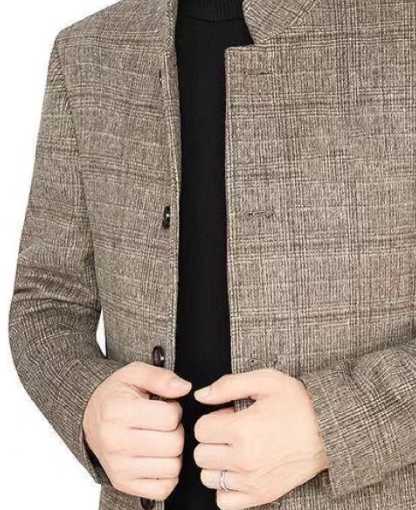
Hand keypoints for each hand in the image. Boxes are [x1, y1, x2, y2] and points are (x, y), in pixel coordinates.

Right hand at [83, 361, 191, 499]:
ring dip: (173, 452)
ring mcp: (119, 467)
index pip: (170, 417)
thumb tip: (184, 388)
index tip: (164, 407)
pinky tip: (158, 458)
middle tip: (163, 424)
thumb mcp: (135, 374)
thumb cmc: (115, 395)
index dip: (174, 409)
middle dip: (176, 430)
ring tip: (159, 439)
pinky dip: (168, 474)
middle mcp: (115, 442)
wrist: (89, 415)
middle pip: (174, 444)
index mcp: (118, 412)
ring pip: (172, 467)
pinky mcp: (123, 484)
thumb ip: (161, 377)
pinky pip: (164, 488)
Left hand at [193, 368, 327, 509]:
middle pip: (200, 455)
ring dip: (217, 464)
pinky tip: (238, 470)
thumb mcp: (265, 381)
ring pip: (209, 478)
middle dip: (212, 440)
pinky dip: (226, 487)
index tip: (227, 417)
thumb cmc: (298, 404)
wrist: (328, 430)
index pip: (200, 430)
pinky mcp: (261, 495)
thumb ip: (227, 385)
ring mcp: (252, 482)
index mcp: (243, 430)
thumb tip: (201, 395)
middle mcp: (245, 460)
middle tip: (231, 432)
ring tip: (235, 450)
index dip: (212, 419)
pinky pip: (224, 501)